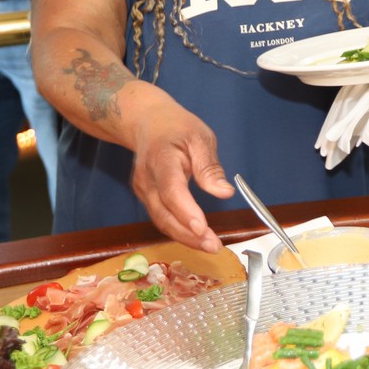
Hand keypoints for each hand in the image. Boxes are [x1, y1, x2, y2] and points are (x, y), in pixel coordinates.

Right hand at [127, 102, 235, 251]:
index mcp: (162, 159)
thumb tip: (224, 193)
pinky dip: (178, 230)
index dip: (186, 212)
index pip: (171, 191)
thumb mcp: (200, 137)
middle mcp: (147, 179)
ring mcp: (143, 190)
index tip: (203, 228)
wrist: (147, 122)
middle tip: (214, 246)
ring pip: (161, 220)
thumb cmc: (177, 128)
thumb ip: (209, 166)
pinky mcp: (146, 197)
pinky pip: (161, 218)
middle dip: (188, 234)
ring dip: (184, 237)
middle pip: (164, 214)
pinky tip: (197, 237)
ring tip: (210, 245)